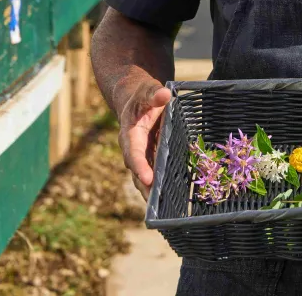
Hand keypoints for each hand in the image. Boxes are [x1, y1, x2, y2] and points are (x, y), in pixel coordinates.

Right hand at [116, 80, 171, 198]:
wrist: (135, 98)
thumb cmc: (142, 95)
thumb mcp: (148, 90)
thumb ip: (154, 93)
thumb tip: (164, 94)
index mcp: (130, 134)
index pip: (133, 153)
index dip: (140, 166)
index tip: (148, 178)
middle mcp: (133, 148)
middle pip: (138, 171)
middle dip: (145, 188)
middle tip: (156, 206)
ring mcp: (141, 154)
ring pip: (144, 177)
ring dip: (151, 192)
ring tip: (163, 210)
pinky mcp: (149, 157)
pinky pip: (154, 173)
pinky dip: (159, 185)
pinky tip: (171, 198)